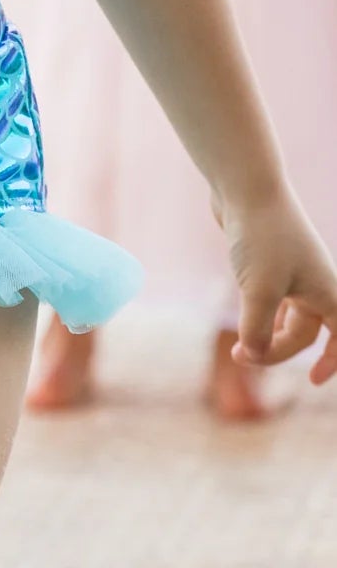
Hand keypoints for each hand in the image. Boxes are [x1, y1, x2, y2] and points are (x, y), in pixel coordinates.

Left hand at [213, 182, 336, 385]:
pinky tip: (246, 319)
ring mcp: (293, 270)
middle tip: (239, 356)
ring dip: (267, 335)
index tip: (314, 381)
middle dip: (274, 350)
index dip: (333, 362)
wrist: (246, 186)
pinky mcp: (269, 260)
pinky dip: (261, 314)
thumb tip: (252, 355)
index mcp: (327, 292)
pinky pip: (272, 298)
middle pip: (302, 333)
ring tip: (240, 350)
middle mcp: (315, 282)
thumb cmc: (261, 236)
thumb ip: (257, 329)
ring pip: (286, 317)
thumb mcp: (259, 291)